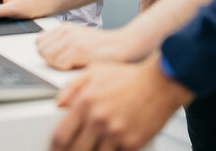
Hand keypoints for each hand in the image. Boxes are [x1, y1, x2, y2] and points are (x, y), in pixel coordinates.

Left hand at [37, 25, 152, 69]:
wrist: (125, 46)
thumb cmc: (104, 48)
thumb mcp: (80, 40)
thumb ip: (62, 43)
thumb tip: (42, 45)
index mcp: (66, 29)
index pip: (39, 41)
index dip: (45, 53)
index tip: (53, 59)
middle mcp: (67, 32)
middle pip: (41, 50)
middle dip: (49, 61)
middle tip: (66, 64)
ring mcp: (72, 40)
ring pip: (48, 57)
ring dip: (58, 66)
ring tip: (73, 65)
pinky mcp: (78, 50)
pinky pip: (59, 63)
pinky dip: (66, 69)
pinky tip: (79, 66)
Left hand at [49, 55, 193, 150]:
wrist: (161, 83)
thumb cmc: (129, 77)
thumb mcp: (95, 71)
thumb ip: (72, 87)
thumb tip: (58, 103)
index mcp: (85, 103)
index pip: (60, 137)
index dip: (55, 148)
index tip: (57, 149)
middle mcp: (98, 120)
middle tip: (76, 149)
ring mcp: (115, 133)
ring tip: (96, 145)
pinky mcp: (131, 143)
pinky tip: (112, 145)